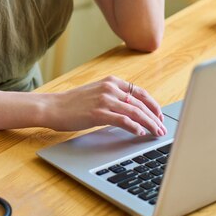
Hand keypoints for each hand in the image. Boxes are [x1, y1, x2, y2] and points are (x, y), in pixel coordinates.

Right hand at [49, 76, 166, 136]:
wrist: (53, 107)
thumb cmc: (73, 103)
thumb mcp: (96, 92)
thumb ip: (113, 97)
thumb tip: (132, 110)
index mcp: (111, 82)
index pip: (140, 93)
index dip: (153, 105)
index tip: (160, 116)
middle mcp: (110, 88)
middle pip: (141, 103)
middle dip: (155, 117)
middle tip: (162, 129)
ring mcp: (104, 100)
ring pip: (135, 112)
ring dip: (149, 124)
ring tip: (156, 133)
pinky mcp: (98, 113)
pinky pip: (123, 120)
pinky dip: (134, 127)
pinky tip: (140, 133)